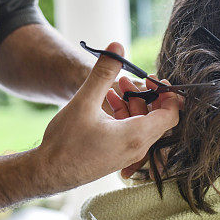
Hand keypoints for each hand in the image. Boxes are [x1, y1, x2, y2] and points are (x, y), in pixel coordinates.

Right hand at [36, 43, 180, 190]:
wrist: (48, 173)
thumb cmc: (65, 141)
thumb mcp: (84, 101)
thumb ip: (103, 73)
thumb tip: (117, 46)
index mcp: (136, 135)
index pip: (171, 114)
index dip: (167, 93)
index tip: (152, 79)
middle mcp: (137, 148)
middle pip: (158, 118)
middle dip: (145, 95)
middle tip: (125, 81)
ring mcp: (129, 156)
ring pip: (143, 125)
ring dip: (132, 105)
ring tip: (113, 90)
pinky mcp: (119, 158)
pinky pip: (132, 134)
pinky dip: (125, 117)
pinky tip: (107, 104)